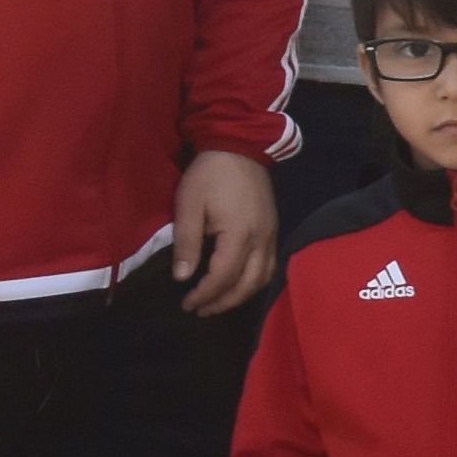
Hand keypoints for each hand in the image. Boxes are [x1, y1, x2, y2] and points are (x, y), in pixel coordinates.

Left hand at [171, 147, 277, 314]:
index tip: (187, 303)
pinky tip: (237, 282)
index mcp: (239, 234)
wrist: (240, 146)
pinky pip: (269, 265)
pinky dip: (253, 281)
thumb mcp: (189, 204)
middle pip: (247, 284)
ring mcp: (271, 235)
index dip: (204, 295)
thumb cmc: (210, 174)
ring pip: (263, 277)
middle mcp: (261, 239)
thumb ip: (187, 242)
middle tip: (201, 310)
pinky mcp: (273, 229)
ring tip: (218, 302)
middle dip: (223, 302)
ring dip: (241, 295)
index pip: (223, 277)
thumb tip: (183, 277)